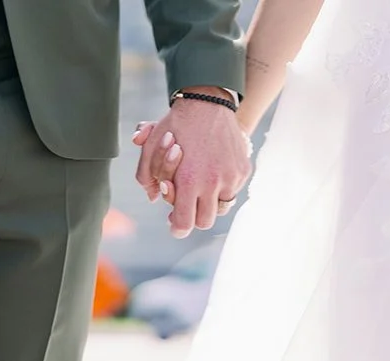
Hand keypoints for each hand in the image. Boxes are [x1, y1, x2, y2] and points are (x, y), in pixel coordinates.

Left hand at [133, 92, 251, 237]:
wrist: (207, 102)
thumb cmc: (175, 125)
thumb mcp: (150, 148)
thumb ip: (146, 176)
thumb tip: (153, 198)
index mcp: (189, 181)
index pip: (185, 223)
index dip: (178, 228)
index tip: (175, 225)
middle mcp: (213, 182)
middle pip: (204, 221)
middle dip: (194, 215)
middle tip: (188, 204)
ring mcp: (231, 177)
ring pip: (222, 208)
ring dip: (211, 202)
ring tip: (202, 185)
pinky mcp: (243, 170)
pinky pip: (233, 190)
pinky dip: (224, 186)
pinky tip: (215, 169)